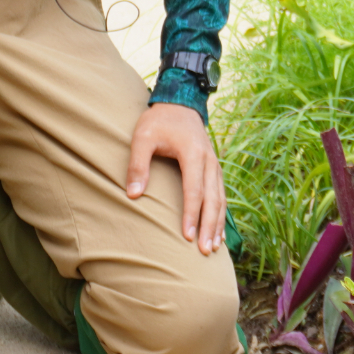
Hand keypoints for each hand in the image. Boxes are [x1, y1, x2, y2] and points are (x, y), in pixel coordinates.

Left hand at [126, 103, 225, 254]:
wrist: (180, 103)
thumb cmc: (158, 122)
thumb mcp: (142, 138)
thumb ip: (137, 165)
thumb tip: (133, 195)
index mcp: (193, 154)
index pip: (193, 190)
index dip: (190, 214)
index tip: (186, 237)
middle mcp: (209, 160)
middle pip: (212, 199)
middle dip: (209, 226)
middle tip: (205, 250)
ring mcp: (214, 164)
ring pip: (220, 198)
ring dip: (217, 223)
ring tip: (213, 247)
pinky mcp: (214, 167)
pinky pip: (220, 193)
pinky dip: (220, 213)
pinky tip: (218, 230)